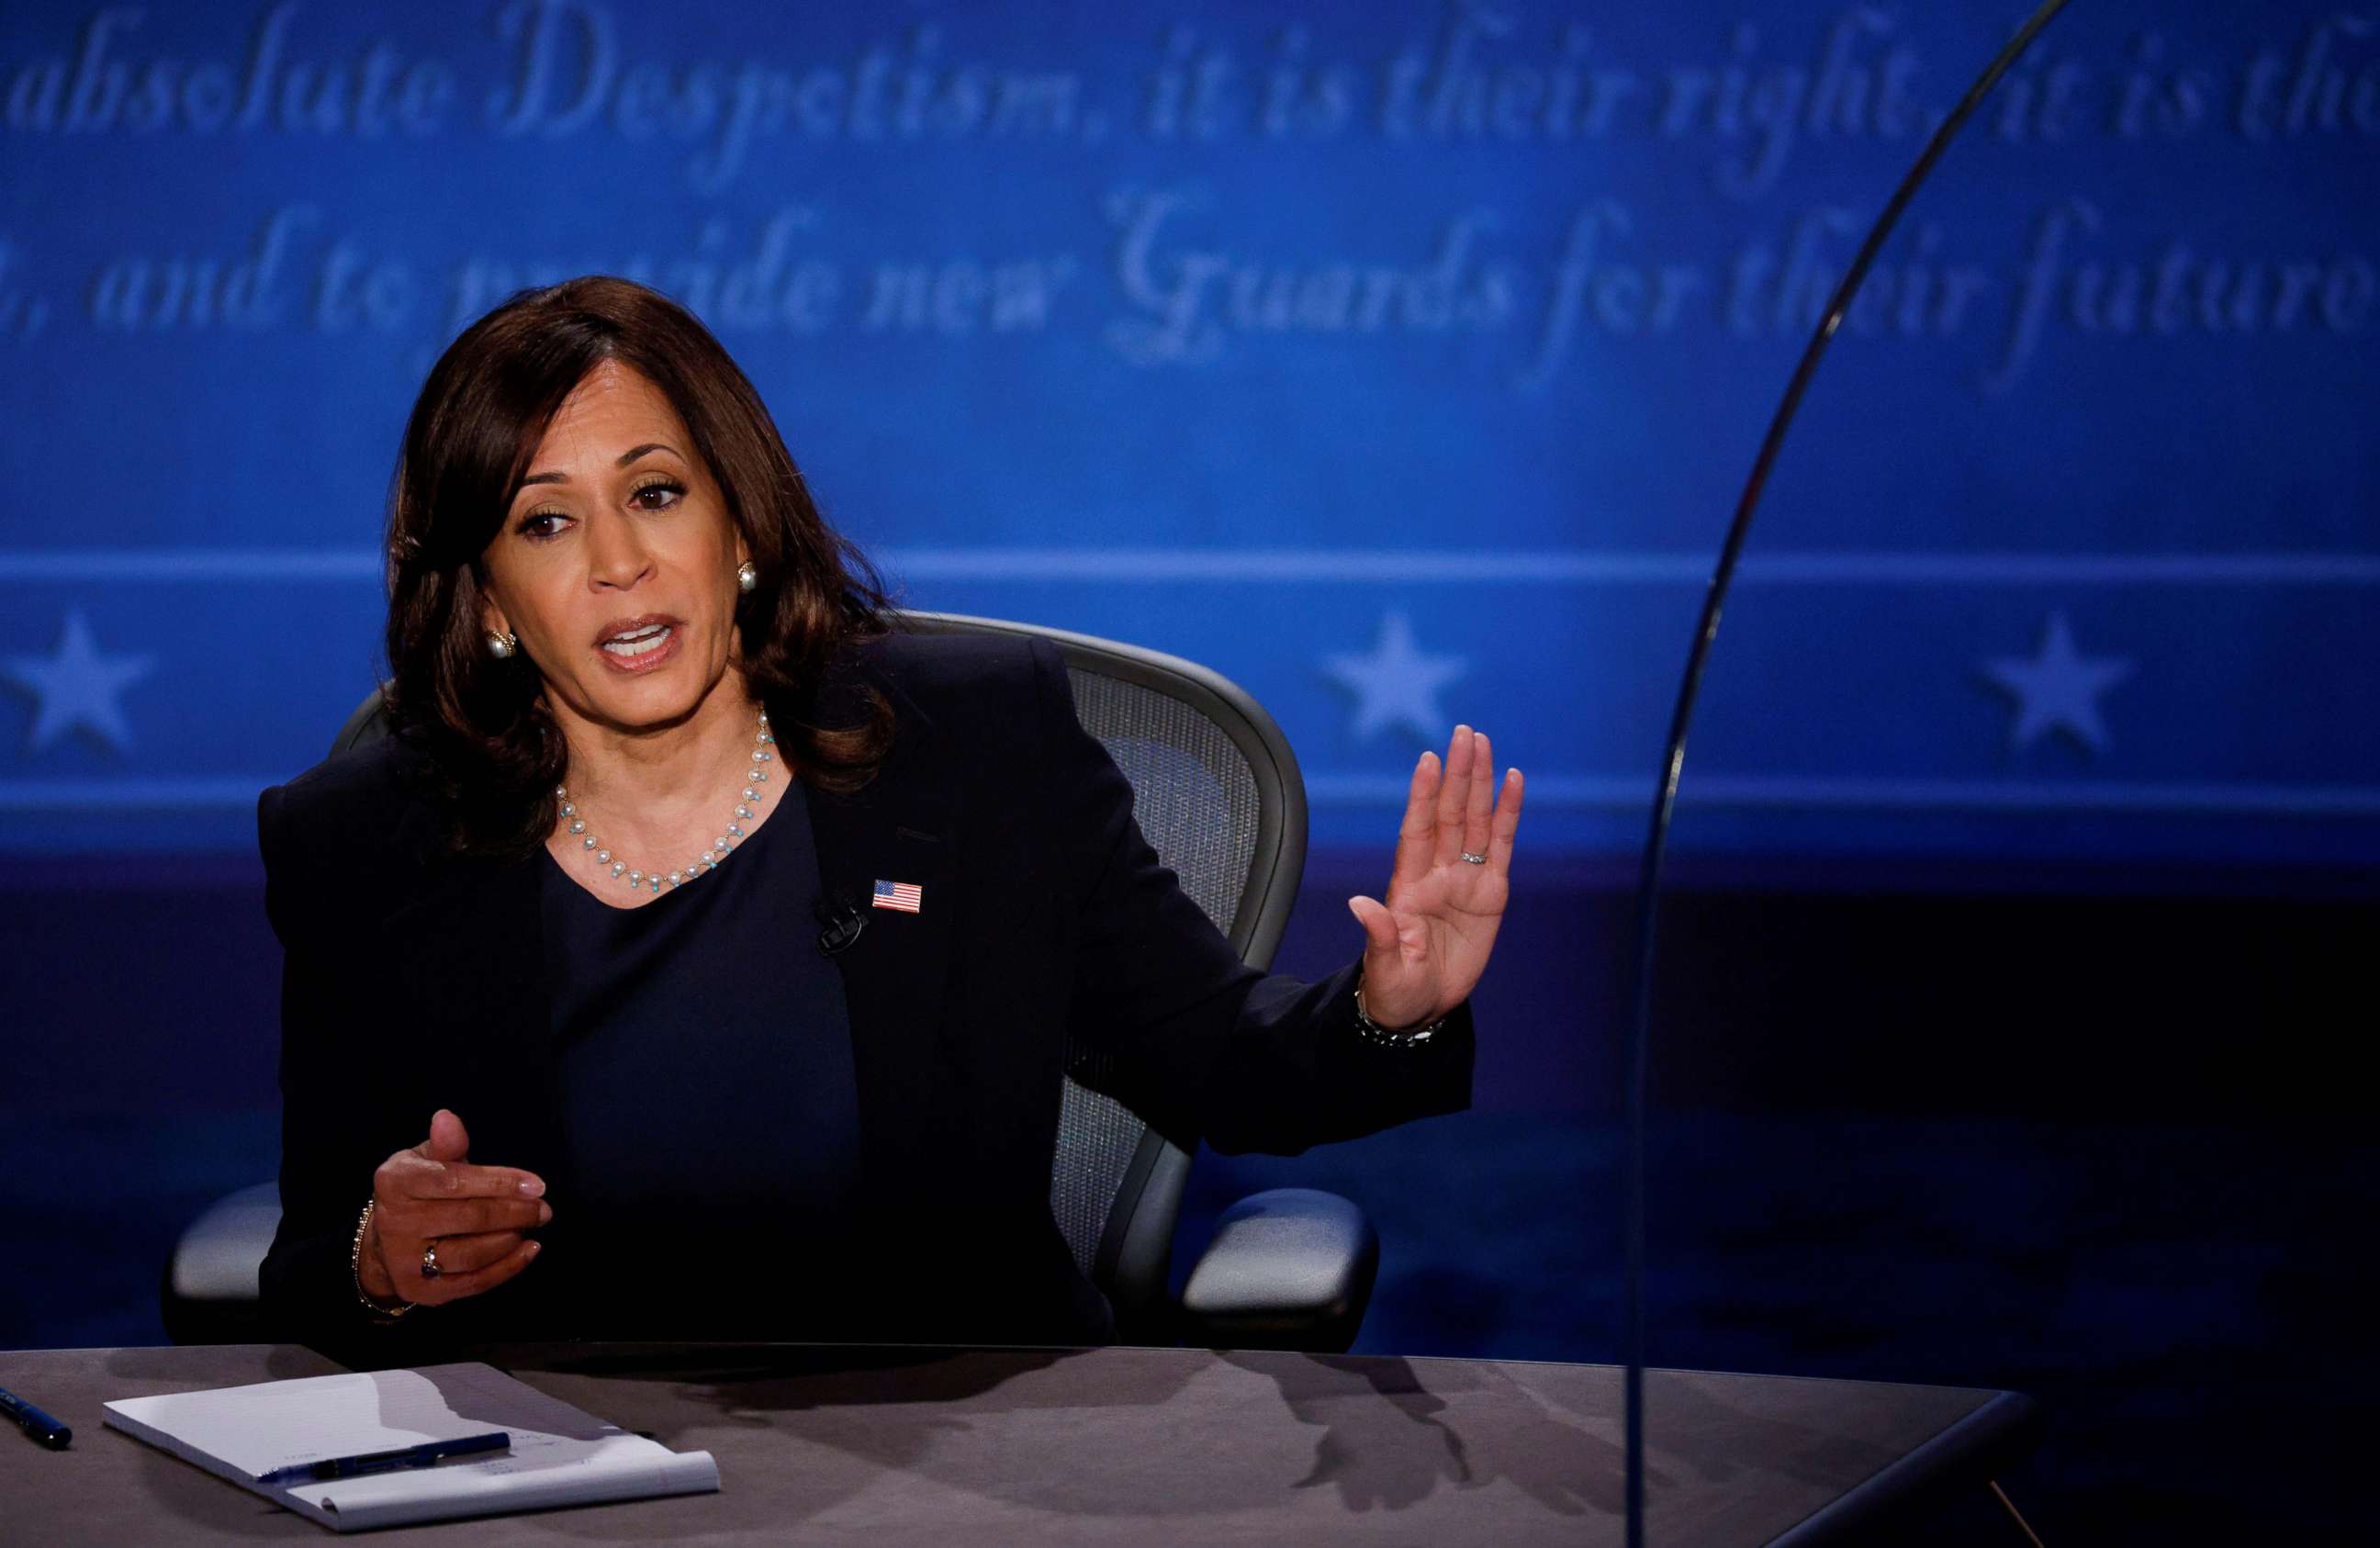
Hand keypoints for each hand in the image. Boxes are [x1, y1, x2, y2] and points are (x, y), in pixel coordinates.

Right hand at [360, 1109, 548, 1307]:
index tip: (538, 1185)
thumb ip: (446, 1144)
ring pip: (472, 1254)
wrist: (384, 1241)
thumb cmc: (418, 1190)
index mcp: (396, 1182)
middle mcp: (395, 1222)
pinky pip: (471, 1282)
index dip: (501, 1183)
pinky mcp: (419, 1290)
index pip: (455, 1181)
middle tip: (543, 1209)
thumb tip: (447, 1119)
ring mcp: (404, 1260)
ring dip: (511, 1240)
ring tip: (531, 1226)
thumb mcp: (425, 1159)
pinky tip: (527, 1250)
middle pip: (469, 1218)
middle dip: (515, 1212)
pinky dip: (506, 1268)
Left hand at [1347, 725, 1523, 1030]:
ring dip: (1480, 782)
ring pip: (1474, 819)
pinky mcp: (1490, 892)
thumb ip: (1379, 934)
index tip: (1428, 760)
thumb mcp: (1386, 966)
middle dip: (1458, 773)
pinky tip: (1514, 781)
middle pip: (1449, 813)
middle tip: (1465, 733)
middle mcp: (1436, 872)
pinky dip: (1507, 813)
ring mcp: (1464, 879)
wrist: (1421, 1007)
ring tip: (1484, 743)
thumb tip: (1358, 904)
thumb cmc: (1395, 987)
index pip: (1418, 830)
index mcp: (1408, 885)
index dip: (1423, 796)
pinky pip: (1500, 845)